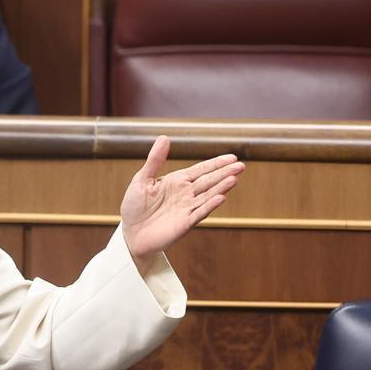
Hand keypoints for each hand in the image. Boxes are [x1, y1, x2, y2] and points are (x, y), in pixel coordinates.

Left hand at [120, 136, 243, 273]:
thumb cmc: (135, 206)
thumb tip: (164, 137)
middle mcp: (186, 194)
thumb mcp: (142, 179)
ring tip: (234, 179)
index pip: (201, 170)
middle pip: (209, 181)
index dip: (216, 163)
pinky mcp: (184, 224)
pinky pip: (198, 213)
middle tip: (241, 166)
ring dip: (221, 188)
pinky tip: (220, 198)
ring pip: (207, 196)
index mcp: (177, 181)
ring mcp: (187, 209)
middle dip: (224, 173)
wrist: (130, 232)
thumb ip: (155, 160)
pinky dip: (209, 206)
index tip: (232, 157)